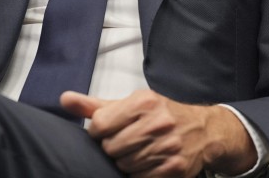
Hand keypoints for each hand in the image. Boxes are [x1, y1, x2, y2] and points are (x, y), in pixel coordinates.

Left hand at [61, 90, 256, 177]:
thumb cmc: (161, 115)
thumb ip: (95, 105)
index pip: (100, 124)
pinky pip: (140, 177)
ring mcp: (167, 145)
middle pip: (111, 147)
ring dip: (124, 162)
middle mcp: (157, 122)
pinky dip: (138, 173)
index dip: (97, 132)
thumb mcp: (130, 103)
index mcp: (143, 101)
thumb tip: (64, 99)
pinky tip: (146, 161)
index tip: (104, 132)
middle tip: (122, 143)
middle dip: (111, 148)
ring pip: (124, 165)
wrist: (203, 130)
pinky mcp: (174, 166)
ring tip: (135, 151)